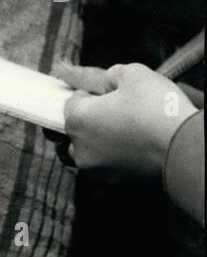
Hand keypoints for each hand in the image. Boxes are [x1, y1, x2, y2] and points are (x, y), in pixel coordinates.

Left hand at [59, 61, 196, 173]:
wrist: (184, 148)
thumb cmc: (156, 109)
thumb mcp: (132, 74)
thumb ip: (109, 75)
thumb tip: (105, 81)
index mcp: (77, 120)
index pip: (71, 102)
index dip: (89, 94)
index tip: (106, 93)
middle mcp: (81, 149)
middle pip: (75, 131)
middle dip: (89, 120)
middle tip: (114, 110)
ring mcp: (99, 170)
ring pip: (89, 152)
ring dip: (99, 141)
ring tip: (124, 129)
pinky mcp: (119, 183)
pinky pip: (109, 165)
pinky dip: (116, 155)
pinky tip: (134, 144)